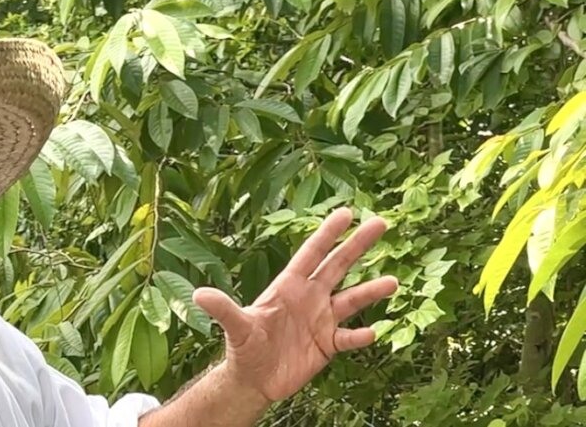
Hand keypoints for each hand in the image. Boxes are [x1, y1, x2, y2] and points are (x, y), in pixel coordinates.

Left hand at [193, 207, 397, 403]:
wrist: (255, 378)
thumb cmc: (244, 348)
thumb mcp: (236, 328)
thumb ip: (224, 309)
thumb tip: (199, 294)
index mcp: (289, 286)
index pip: (311, 254)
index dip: (327, 234)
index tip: (346, 213)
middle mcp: (310, 297)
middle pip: (338, 266)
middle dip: (358, 245)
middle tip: (381, 222)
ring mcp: (322, 320)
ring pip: (352, 300)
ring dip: (371, 291)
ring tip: (393, 282)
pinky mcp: (328, 344)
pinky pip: (349, 337)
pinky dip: (360, 336)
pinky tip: (372, 332)